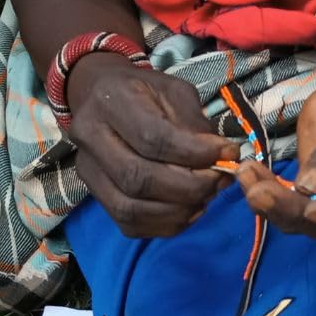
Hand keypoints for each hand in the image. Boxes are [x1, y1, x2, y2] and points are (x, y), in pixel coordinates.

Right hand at [67, 53, 239, 237]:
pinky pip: (128, 223)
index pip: (154, 138)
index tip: (228, 154)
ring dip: (178, 211)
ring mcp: (87, 170)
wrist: (101, 94)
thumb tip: (220, 157)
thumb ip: (194, 123)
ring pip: (131, 208)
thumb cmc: (144, 90)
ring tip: (207, 197)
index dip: (195, 153)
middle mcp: (90, 136)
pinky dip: (164, 225)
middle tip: (220, 180)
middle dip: (189, 187)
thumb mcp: (174, 90)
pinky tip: (188, 210)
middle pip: (139, 178)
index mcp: (112, 100)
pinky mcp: (94, 194)